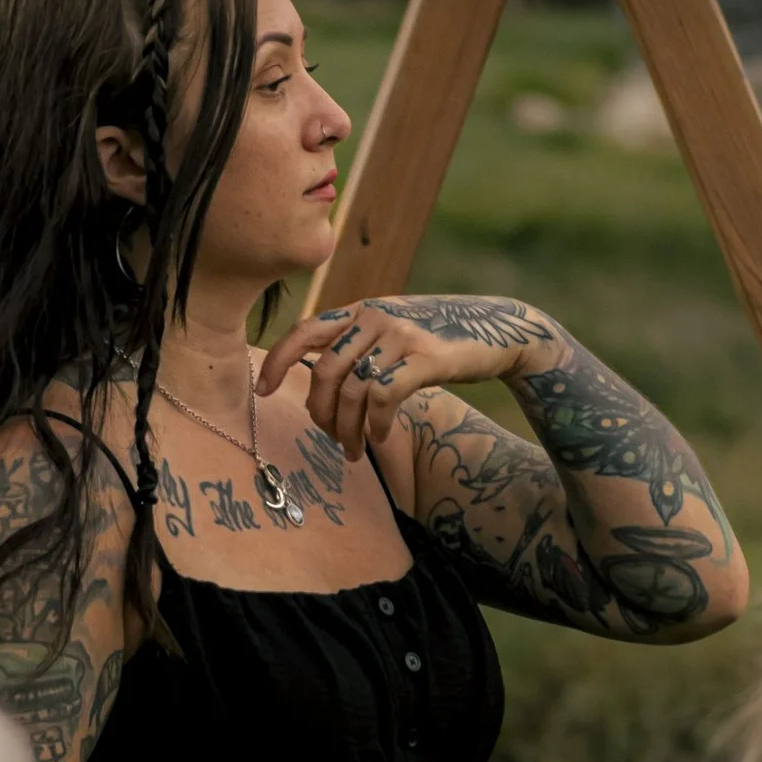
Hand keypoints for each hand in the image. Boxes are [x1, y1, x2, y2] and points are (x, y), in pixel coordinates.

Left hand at [257, 295, 561, 462]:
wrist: (499, 329)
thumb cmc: (441, 338)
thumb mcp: (394, 331)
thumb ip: (360, 344)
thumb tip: (321, 380)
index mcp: (360, 311)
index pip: (304, 332)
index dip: (279, 362)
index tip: (263, 391)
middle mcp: (375, 317)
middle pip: (324, 373)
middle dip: (321, 415)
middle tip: (332, 440)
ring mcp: (400, 335)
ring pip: (353, 391)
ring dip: (348, 431)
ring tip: (355, 451)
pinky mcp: (426, 357)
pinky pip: (384, 397)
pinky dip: (376, 425)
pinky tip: (379, 437)